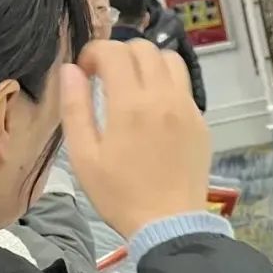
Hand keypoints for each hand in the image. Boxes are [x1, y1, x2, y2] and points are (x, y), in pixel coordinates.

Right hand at [61, 40, 210, 239]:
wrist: (169, 224)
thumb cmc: (120, 196)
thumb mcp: (84, 156)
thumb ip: (74, 108)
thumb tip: (71, 70)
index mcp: (131, 105)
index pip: (113, 51)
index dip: (93, 52)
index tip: (85, 72)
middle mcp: (163, 98)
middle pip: (144, 47)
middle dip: (120, 53)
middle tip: (106, 77)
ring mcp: (187, 108)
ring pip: (170, 59)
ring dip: (148, 62)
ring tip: (133, 85)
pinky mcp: (201, 121)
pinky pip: (184, 85)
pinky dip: (167, 83)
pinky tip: (154, 107)